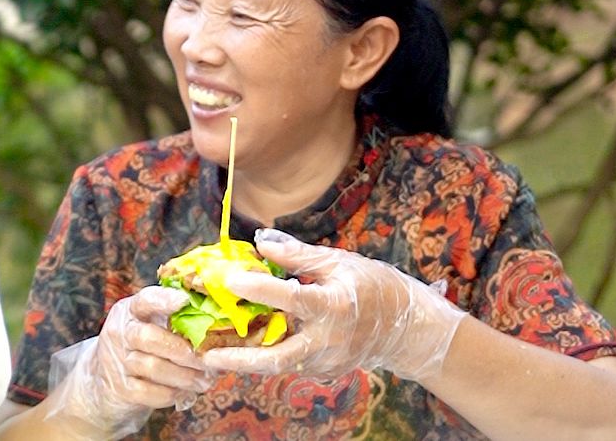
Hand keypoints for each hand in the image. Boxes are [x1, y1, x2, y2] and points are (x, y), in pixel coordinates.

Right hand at [44, 286, 211, 439]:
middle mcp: (119, 332)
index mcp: (130, 311)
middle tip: (207, 360)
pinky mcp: (120, 388)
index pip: (144, 300)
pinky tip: (185, 393)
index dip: (164, 299)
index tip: (184, 300)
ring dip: (184, 376)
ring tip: (204, 380)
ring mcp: (116, 361)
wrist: (103, 380)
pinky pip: (150, 392)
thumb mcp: (149, 325)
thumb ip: (174, 320)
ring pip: (153, 367)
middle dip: (183, 350)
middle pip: (150, 337)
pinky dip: (172, 394)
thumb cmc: (139, 347)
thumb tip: (218, 325)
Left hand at [202, 229, 465, 382]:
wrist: (408, 328)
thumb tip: (260, 243)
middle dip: (242, 360)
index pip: (292, 298)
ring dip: (247, 361)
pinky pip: (290, 364)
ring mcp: (328, 360)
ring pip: (280, 365)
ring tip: (213, 353)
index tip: (230, 281)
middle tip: (207, 357)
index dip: (260, 290)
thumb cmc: (373, 286)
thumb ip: (297, 256)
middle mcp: (329, 339)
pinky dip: (266, 356)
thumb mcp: (338, 262)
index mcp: (334, 305)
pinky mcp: (325, 371)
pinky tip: (242, 347)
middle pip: (280, 356)